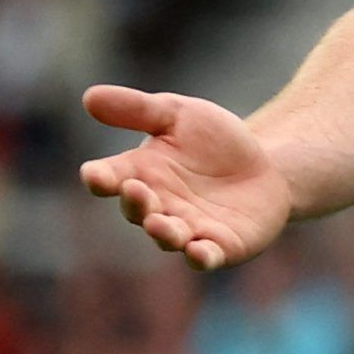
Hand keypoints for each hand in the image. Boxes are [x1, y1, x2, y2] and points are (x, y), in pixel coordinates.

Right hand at [78, 85, 292, 271]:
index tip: (94, 175)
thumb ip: (138, 108)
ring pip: (167, 236)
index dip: (99, 177)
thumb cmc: (213, 141)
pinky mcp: (220, 246)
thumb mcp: (178, 115)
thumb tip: (89, 96)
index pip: (109, 178)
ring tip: (160, 224)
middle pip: (137, 210)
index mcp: (139, 173)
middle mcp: (158, 206)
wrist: (265, 165)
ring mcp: (187, 229)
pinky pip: (205, 256)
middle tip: (135, 190)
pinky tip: (199, 251)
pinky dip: (200, 257)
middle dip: (135, 202)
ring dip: (162, 232)